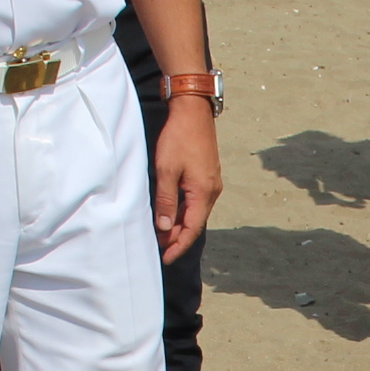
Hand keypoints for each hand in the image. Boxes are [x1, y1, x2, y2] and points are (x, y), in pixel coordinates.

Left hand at [150, 98, 221, 261]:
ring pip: (195, 213)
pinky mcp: (207, 176)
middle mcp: (212, 191)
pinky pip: (196, 201)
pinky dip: (183, 211)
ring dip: (179, 224)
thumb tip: (165, 227)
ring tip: (161, 232)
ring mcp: (211, 184)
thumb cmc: (179, 138)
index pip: (191, 229)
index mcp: (203, 193)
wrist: (193, 112)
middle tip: (157, 246)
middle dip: (177, 237)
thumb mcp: (166, 170)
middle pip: (194, 223)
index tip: (165, 258)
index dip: (178, 246)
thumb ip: (166, 200)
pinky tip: (171, 212)